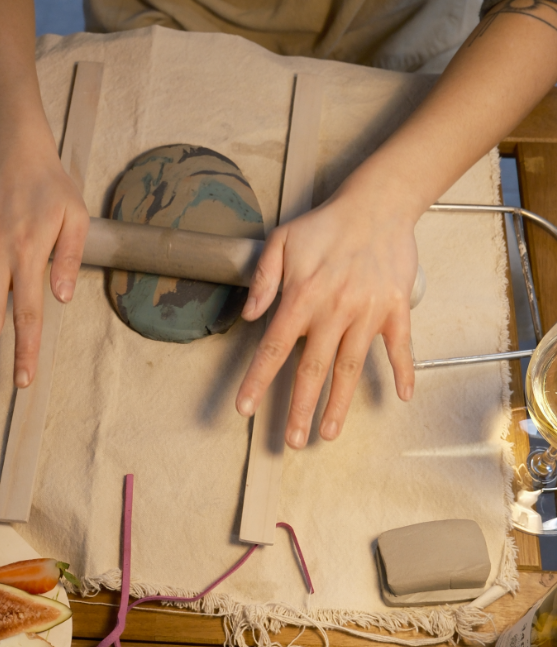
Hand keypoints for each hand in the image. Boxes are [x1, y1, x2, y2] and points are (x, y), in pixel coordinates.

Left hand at [236, 175, 418, 446]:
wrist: (376, 205)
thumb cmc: (324, 224)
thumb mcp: (281, 241)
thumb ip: (263, 279)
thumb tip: (249, 316)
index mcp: (302, 297)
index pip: (273, 348)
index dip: (257, 380)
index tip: (244, 408)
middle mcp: (334, 311)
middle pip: (313, 369)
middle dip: (300, 409)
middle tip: (292, 441)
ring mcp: (368, 312)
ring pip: (351, 368)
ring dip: (339, 404)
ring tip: (328, 434)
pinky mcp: (396, 309)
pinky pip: (400, 346)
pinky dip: (402, 371)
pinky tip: (401, 397)